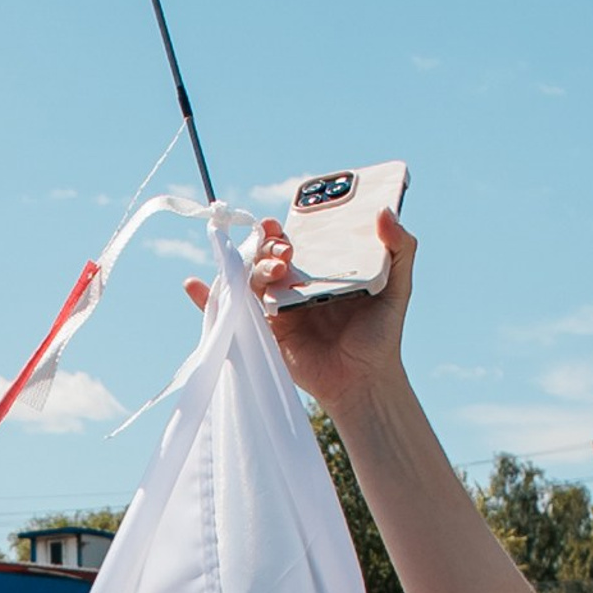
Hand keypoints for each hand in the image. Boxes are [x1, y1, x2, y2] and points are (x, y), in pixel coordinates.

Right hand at [184, 213, 416, 417]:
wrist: (365, 381)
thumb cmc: (382, 335)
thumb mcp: (398, 286)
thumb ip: (400, 247)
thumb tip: (385, 211)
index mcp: (319, 267)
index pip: (294, 238)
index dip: (281, 229)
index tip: (280, 226)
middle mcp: (295, 283)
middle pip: (267, 255)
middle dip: (268, 249)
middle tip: (287, 257)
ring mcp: (277, 307)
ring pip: (250, 278)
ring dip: (252, 270)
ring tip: (273, 277)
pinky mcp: (265, 331)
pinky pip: (232, 310)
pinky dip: (205, 298)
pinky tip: (191, 285)